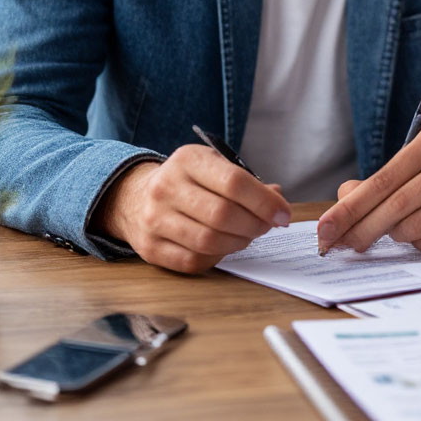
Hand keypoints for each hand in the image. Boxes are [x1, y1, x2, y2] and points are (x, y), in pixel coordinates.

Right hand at [92, 146, 291, 272]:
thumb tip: (277, 199)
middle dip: (254, 225)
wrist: (136, 197)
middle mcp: (166, 187)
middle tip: (267, 226)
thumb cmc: (188, 181)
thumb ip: (246, 181)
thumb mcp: (213, 166)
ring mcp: (154, 219)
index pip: (234, 182)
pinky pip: (193, 261)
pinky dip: (217, 257)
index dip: (265, 201)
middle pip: (223, 214)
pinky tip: (224, 246)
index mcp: (187, 160)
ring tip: (247, 235)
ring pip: (209, 240)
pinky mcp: (150, 248)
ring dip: (238, 242)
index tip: (283, 213)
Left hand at [316, 125, 420, 253]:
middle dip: (363, 230)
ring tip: (399, 230)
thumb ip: (377, 183)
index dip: (349, 208)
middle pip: (396, 205)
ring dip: (397, 236)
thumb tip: (342, 199)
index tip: (325, 229)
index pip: (382, 180)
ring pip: (415, 226)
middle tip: (340, 246)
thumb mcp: (413, 167)